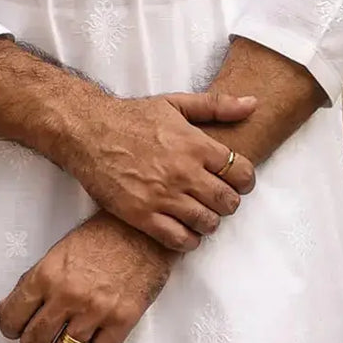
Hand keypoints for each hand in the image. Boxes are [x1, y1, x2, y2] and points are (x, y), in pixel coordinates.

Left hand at [0, 211, 175, 342]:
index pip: (12, 317)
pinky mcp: (122, 321)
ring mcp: (95, 310)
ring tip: (71, 335)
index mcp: (47, 274)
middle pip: (33, 342)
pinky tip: (95, 337)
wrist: (142, 230)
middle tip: (43, 334)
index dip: (10, 327)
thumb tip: (5, 308)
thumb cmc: (100, 237)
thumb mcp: (59, 252)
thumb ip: (31, 281)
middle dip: (34, 342)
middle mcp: (67, 295)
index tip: (17, 328)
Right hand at [60, 91, 256, 252]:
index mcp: (195, 144)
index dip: (244, 180)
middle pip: (228, 202)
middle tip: (218, 198)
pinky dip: (189, 239)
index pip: (240, 172)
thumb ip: (217, 105)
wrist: (89, 132)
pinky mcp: (143, 215)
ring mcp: (163, 196)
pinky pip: (179, 239)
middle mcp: (183, 172)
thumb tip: (253, 103)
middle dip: (228, 202)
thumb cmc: (133, 117)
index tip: (237, 181)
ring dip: (209, 221)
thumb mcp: (176, 103)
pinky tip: (184, 230)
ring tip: (201, 213)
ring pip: (207, 223)